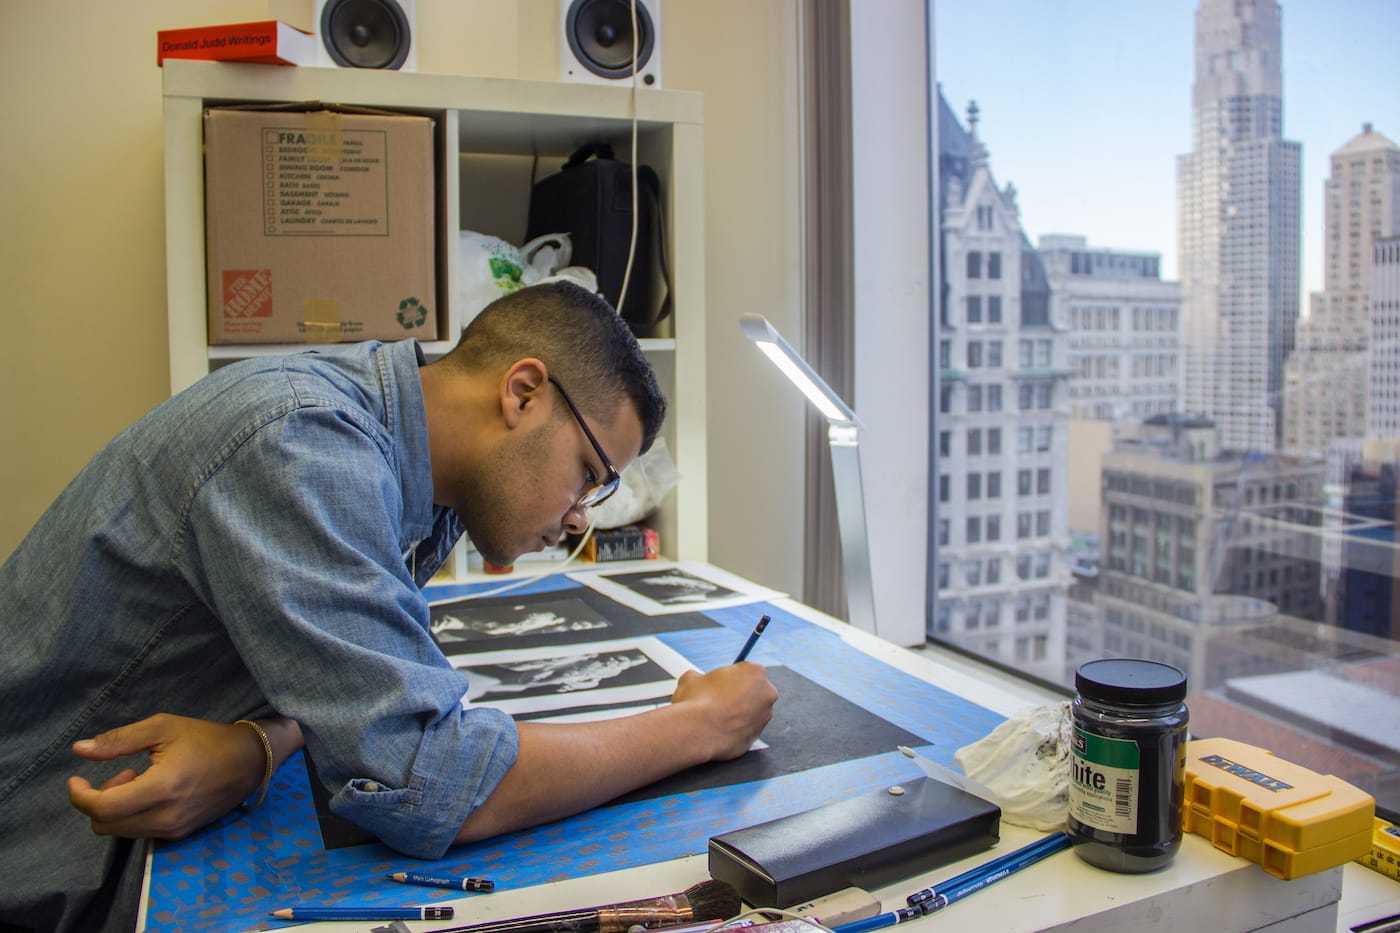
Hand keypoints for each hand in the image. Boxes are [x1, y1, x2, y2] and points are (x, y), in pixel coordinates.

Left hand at [67, 713, 299, 839]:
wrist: (250, 760)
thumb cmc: (206, 739)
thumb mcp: (163, 727)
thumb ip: (119, 740)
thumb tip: (79, 750)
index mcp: (161, 788)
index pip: (102, 809)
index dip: (79, 796)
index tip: (76, 779)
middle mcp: (165, 817)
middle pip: (105, 826)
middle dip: (100, 801)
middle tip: (123, 773)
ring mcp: (174, 830)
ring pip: (120, 832)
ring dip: (118, 809)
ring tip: (140, 780)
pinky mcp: (180, 835)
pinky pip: (140, 832)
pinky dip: (134, 816)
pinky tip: (153, 793)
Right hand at [670, 662, 777, 760]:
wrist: (698, 732)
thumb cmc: (698, 702)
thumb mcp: (692, 678)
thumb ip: (700, 676)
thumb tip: (695, 679)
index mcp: (755, 671)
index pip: (745, 669)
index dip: (730, 676)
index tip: (720, 683)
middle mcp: (766, 693)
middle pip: (753, 690)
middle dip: (738, 694)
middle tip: (718, 699)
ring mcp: (764, 716)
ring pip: (751, 711)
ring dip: (738, 712)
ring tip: (716, 716)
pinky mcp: (757, 736)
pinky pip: (746, 729)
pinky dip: (735, 729)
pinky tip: (719, 729)